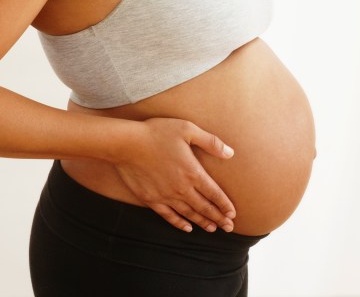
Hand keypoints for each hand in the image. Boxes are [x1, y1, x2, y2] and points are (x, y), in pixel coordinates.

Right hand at [113, 117, 235, 232]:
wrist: (126, 143)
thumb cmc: (156, 132)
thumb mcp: (187, 129)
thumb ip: (210, 141)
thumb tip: (230, 152)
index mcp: (193, 172)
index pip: (215, 194)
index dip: (225, 205)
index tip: (233, 214)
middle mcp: (182, 189)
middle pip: (204, 207)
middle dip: (218, 218)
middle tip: (229, 227)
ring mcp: (166, 196)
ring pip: (189, 214)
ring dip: (202, 222)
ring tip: (212, 229)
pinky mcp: (151, 199)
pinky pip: (169, 216)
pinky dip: (179, 223)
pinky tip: (187, 227)